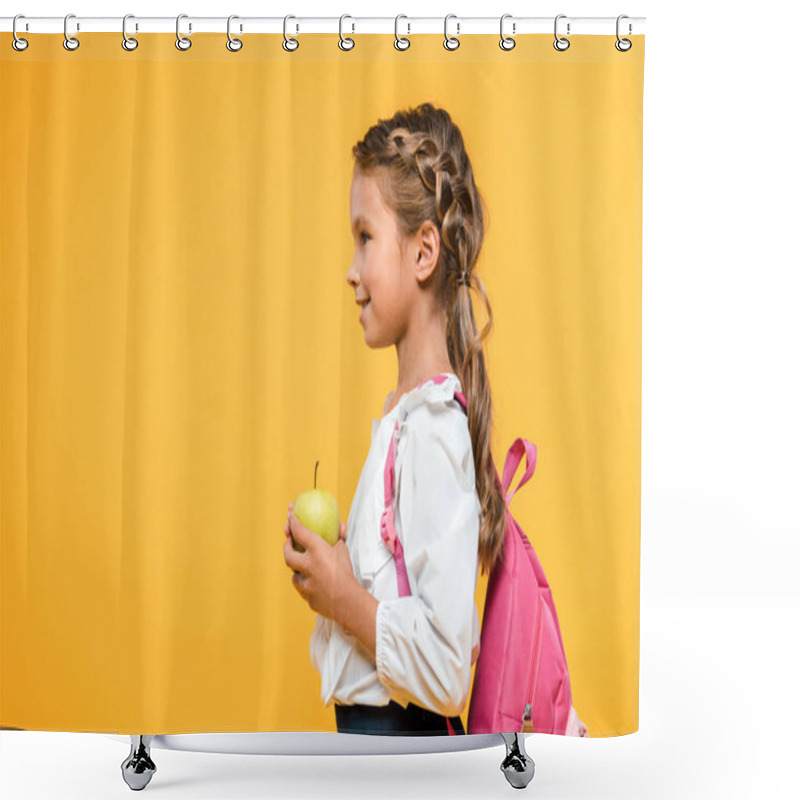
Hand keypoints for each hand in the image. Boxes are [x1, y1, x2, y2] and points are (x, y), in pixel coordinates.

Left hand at [284, 502, 352, 620]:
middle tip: (289, 541)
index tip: (289, 515)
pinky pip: (303, 588)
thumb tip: (340, 526)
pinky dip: (306, 584)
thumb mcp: (344, 552)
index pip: (300, 531)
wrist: (348, 601)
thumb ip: (339, 538)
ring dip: (297, 569)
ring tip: (303, 566)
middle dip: (287, 546)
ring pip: (294, 574)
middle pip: (288, 553)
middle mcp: (307, 564)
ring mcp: (304, 582)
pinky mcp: (306, 596)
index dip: (293, 521)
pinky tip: (312, 583)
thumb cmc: (347, 573)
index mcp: (317, 550)